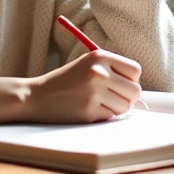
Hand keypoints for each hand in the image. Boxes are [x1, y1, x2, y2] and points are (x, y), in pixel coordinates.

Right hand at [25, 49, 142, 123]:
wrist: (37, 96)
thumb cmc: (65, 80)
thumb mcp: (87, 64)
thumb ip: (111, 69)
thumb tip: (136, 85)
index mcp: (99, 56)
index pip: (135, 70)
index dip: (131, 79)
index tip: (122, 83)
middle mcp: (98, 73)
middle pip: (135, 90)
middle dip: (127, 97)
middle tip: (114, 97)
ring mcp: (94, 93)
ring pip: (125, 107)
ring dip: (115, 108)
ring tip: (98, 102)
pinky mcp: (89, 111)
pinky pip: (109, 116)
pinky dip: (101, 115)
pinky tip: (86, 108)